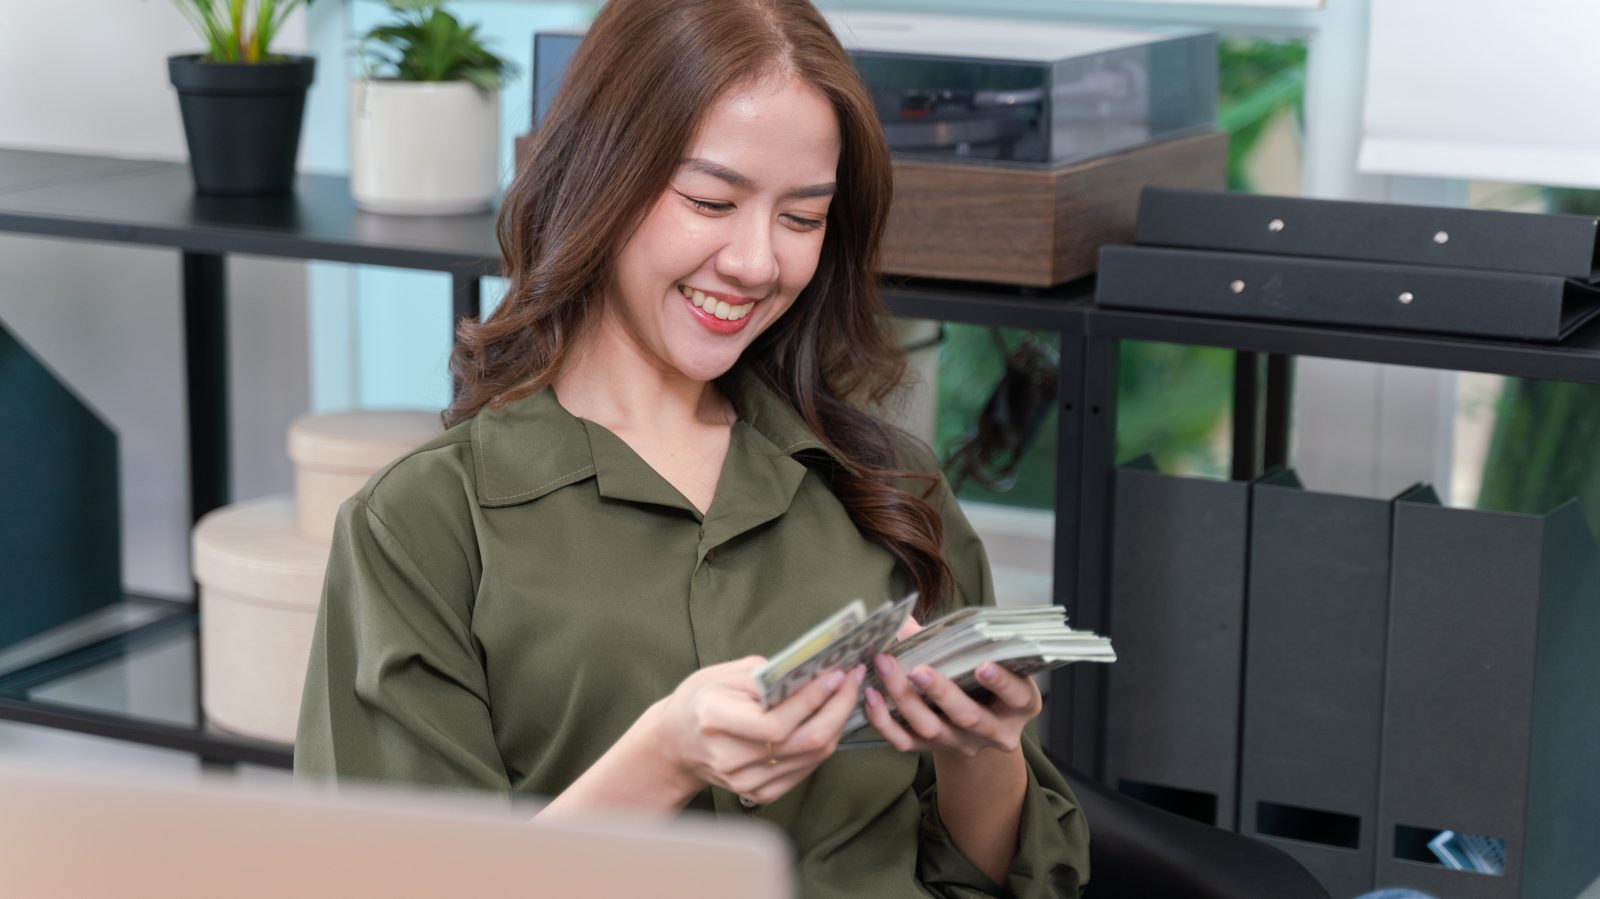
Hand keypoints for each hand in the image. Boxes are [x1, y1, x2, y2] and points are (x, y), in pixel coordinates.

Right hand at [654, 656, 865, 804]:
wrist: (678, 743)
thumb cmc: (702, 700)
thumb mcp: (724, 673)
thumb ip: (767, 674)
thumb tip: (813, 672)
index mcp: (716, 722)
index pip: (777, 723)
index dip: (813, 700)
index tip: (837, 674)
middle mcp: (731, 759)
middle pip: (804, 742)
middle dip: (838, 708)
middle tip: (853, 679)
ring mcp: (747, 783)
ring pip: (813, 756)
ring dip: (837, 722)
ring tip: (846, 693)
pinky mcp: (761, 793)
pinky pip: (807, 768)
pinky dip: (824, 742)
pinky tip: (828, 718)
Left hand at [863, 617, 1041, 757]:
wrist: (978, 725)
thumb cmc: (983, 681)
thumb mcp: (988, 661)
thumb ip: (959, 642)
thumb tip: (908, 620)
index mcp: (1018, 705)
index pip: (1016, 695)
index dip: (1001, 683)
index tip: (983, 666)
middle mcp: (995, 731)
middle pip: (968, 717)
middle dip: (941, 692)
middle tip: (917, 669)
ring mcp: (964, 744)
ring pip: (933, 729)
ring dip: (906, 699)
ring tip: (885, 671)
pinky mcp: (934, 751)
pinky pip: (905, 742)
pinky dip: (884, 721)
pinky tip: (871, 696)